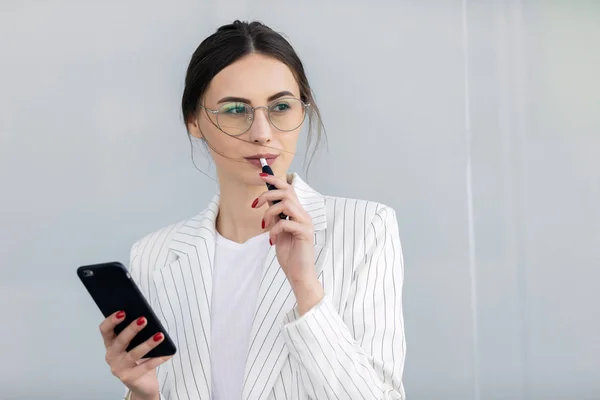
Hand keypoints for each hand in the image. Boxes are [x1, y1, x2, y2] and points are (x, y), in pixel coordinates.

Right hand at [99, 311, 171, 399]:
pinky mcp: (130, 378)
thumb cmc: (138, 359)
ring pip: (134, 354)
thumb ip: (137, 333)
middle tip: (144, 319)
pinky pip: (146, 366)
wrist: (142, 384)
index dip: (112, 320)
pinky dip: (158, 359)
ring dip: (148, 344)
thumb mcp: (135, 344)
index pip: (105, 330)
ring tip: (160, 336)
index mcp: (111, 344)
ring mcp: (119, 368)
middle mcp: (112, 356)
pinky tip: (167, 353)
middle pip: (120, 341)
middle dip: (132, 329)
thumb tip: (146, 318)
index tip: (123, 311)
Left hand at [254, 174, 324, 313]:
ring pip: (286, 203)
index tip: (261, 174)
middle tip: (254, 205)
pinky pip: (285, 222)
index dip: (275, 180)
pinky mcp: (305, 233)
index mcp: (298, 213)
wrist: (299, 275)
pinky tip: (272, 241)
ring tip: (264, 225)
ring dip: (270, 212)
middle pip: (287, 191)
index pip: (288, 189)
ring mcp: (306, 223)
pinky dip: (274, 229)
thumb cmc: (290, 255)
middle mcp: (304, 215)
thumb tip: (266, 201)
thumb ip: (275, 217)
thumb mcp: (278, 231)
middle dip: (267, 193)